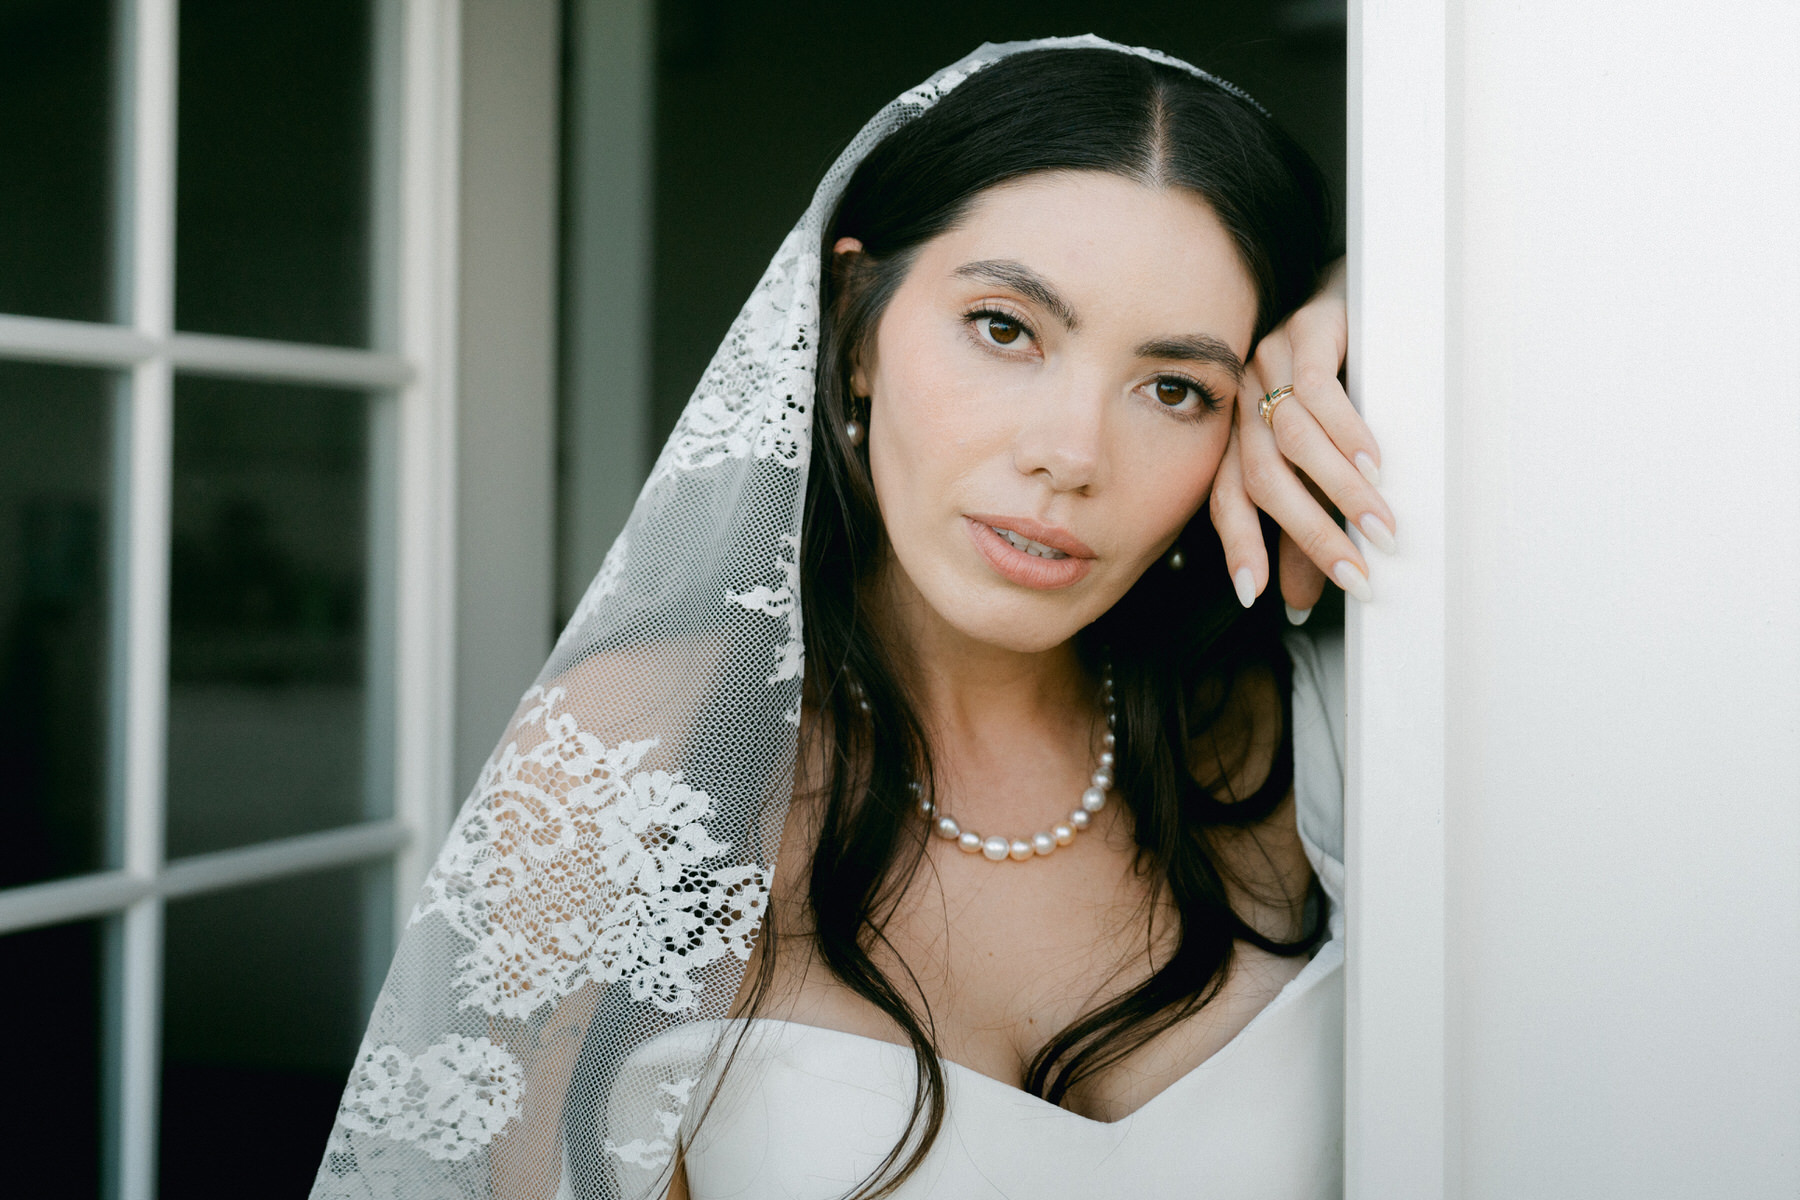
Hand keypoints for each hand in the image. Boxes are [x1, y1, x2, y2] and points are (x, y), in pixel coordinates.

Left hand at [1208, 259, 1392, 621]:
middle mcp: (1243, 395)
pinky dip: (1348, 433)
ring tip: (1380, 528)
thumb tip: (1298, 598)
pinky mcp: (1308, 327)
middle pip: (1261, 477)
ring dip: (1341, 492)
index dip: (1239, 547)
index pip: (1226, 497)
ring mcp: (1270, 359)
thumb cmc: (1340, 383)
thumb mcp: (1319, 462)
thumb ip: (1302, 526)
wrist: (1359, 290)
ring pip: (1293, 440)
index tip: (1256, 594)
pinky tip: (1375, 463)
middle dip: (1308, 535)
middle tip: (1354, 575)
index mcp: (1236, 430)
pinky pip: (1318, 389)